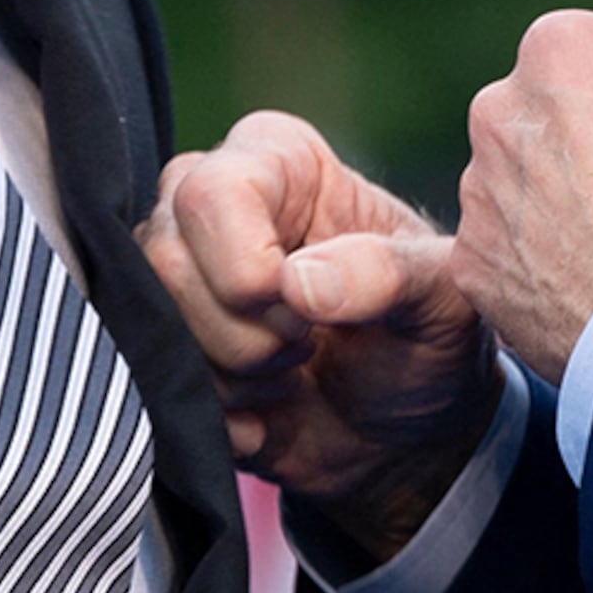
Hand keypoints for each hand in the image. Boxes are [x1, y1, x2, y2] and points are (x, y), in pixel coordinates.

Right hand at [138, 112, 502, 563]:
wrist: (406, 431)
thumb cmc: (426, 337)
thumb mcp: (441, 296)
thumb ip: (387, 274)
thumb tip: (300, 284)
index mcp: (277, 161)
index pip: (210, 194)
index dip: (249, 269)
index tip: (310, 314)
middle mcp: (207, 205)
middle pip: (166, 262)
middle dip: (247, 334)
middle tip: (309, 347)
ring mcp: (176, 278)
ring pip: (153, 327)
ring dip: (235, 378)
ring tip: (293, 373)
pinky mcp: (162, 346)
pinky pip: (151, 385)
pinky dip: (220, 420)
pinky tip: (267, 415)